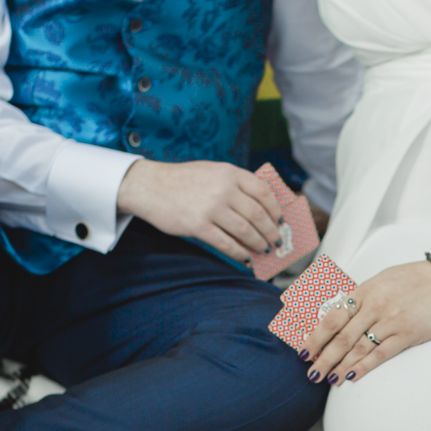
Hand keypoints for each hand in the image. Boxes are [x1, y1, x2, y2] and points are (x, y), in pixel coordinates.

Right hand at [118, 159, 283, 263]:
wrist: (150, 186)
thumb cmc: (184, 181)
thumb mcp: (212, 171)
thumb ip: (235, 185)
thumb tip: (261, 211)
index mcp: (230, 172)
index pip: (264, 191)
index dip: (276, 209)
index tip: (281, 221)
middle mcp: (223, 189)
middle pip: (258, 214)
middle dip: (271, 231)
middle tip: (276, 241)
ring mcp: (211, 208)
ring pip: (245, 231)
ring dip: (258, 244)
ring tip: (263, 250)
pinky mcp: (198, 226)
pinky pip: (226, 244)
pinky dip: (239, 254)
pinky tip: (245, 258)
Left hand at [302, 260, 430, 384]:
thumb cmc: (418, 279)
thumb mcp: (384, 280)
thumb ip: (363, 297)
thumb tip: (342, 313)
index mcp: (366, 290)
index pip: (332, 316)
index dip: (315, 336)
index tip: (304, 350)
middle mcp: (375, 305)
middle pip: (341, 336)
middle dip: (322, 357)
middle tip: (311, 373)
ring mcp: (391, 320)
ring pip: (357, 347)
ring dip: (339, 366)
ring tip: (327, 379)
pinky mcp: (408, 334)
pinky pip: (380, 353)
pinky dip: (363, 366)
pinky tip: (351, 376)